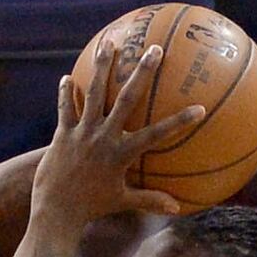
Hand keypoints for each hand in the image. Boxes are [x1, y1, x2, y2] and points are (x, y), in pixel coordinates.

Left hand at [34, 49, 203, 231]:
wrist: (56, 212)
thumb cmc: (92, 208)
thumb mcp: (122, 202)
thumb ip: (149, 200)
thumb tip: (176, 208)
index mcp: (122, 154)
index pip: (156, 134)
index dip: (178, 121)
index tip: (199, 108)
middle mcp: (103, 138)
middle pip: (126, 99)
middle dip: (142, 73)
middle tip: (154, 49)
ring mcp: (82, 133)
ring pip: (94, 93)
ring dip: (102, 67)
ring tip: (108, 43)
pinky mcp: (63, 133)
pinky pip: (65, 107)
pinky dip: (66, 92)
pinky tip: (67, 77)